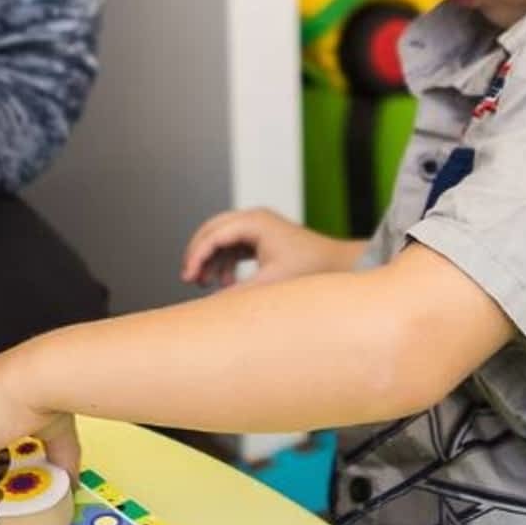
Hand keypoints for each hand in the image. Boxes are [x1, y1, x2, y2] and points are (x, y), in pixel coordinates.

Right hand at [180, 208, 361, 289]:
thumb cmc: (309, 268)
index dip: (196, 255)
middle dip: (198, 254)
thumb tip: (210, 305)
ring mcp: (258, 227)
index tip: (188, 277)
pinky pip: (233, 246)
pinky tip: (226, 284)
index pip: (214, 234)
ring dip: (211, 260)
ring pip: (221, 238)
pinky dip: (225, 262)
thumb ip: (237, 293)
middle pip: (212, 230)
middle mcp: (254, 219)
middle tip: (188, 278)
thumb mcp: (269, 283)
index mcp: (254, 222)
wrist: (337, 264)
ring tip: (205, 284)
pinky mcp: (262, 238)